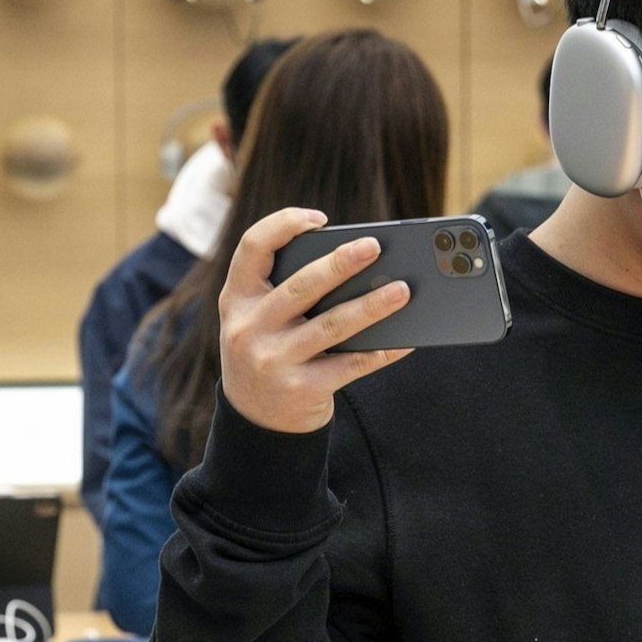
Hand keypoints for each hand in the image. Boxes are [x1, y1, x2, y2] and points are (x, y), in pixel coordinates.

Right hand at [219, 207, 414, 434]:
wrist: (256, 422)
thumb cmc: (269, 351)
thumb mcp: (259, 319)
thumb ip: (286, 290)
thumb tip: (359, 266)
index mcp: (236, 298)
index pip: (252, 246)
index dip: (284, 225)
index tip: (319, 219)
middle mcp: (248, 327)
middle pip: (300, 286)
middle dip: (340, 264)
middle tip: (374, 246)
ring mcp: (272, 361)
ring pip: (331, 326)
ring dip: (371, 306)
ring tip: (402, 290)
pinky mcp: (300, 390)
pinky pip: (349, 365)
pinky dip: (381, 352)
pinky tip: (404, 340)